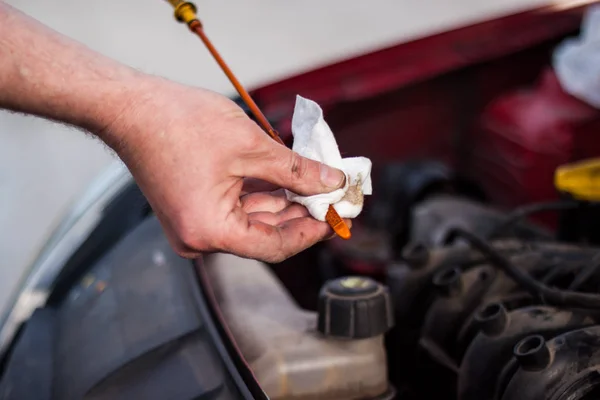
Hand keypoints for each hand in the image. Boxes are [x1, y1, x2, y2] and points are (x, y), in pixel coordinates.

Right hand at [101, 77, 346, 261]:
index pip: (275, 246)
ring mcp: (193, 226)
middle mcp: (198, 238)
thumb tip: (330, 183)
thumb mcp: (251, 146)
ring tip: (313, 182)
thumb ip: (296, 171)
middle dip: (300, 213)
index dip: (311, 232)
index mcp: (210, 232)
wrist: (131, 108)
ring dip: (283, 202)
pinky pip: (235, 209)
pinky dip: (260, 195)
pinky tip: (285, 179)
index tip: (335, 216)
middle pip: (264, 235)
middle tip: (331, 195)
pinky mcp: (192, 210)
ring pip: (252, 221)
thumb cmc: (178, 123)